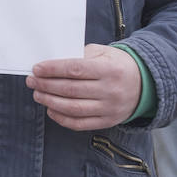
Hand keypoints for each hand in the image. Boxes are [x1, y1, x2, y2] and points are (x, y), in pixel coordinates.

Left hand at [26, 44, 141, 130]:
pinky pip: (81, 124)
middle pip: (71, 90)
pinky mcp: (107, 121)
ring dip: (51, 102)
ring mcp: (109, 108)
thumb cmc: (117, 64)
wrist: (144, 84)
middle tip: (32, 81)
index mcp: (109, 70)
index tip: (36, 69)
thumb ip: (80, 56)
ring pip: (74, 108)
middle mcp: (110, 90)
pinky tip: (51, 110)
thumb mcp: (103, 53)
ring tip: (37, 94)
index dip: (53, 70)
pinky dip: (62, 119)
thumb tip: (52, 64)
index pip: (75, 70)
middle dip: (46, 85)